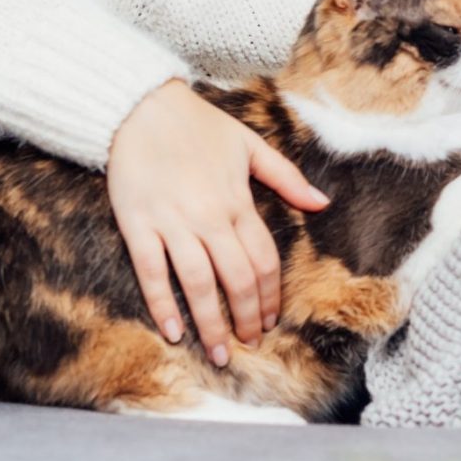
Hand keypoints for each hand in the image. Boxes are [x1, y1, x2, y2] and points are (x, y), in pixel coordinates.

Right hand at [105, 79, 328, 363]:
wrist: (142, 107)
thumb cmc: (198, 126)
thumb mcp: (250, 145)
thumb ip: (286, 177)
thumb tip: (322, 203)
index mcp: (238, 202)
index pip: (264, 261)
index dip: (270, 297)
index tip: (270, 322)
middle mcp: (209, 217)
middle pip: (237, 279)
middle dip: (246, 319)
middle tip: (248, 345)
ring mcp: (172, 222)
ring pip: (198, 283)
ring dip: (211, 323)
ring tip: (218, 353)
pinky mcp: (138, 224)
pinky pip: (152, 271)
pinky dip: (163, 304)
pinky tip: (173, 331)